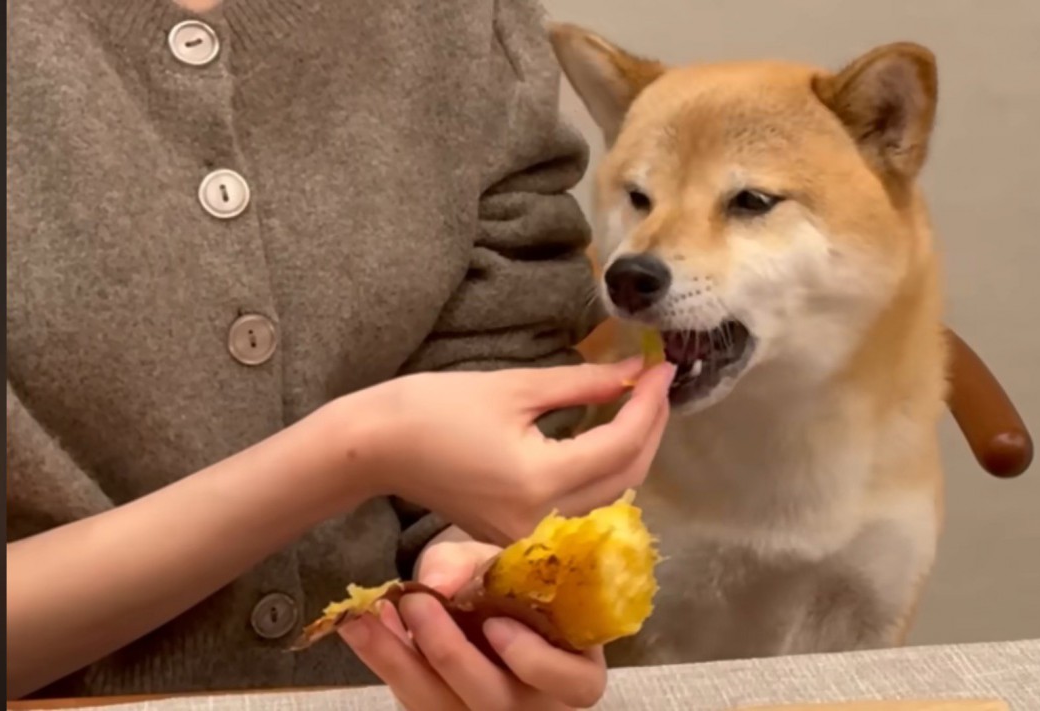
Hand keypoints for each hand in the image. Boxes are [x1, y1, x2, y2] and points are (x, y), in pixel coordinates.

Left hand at [340, 541, 606, 710]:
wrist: (483, 601)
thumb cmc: (507, 586)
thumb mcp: (499, 562)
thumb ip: (471, 563)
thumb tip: (436, 583)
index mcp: (574, 666)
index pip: (573, 683)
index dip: (534, 660)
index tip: (495, 623)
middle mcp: (538, 705)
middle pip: (495, 701)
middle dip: (449, 653)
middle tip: (414, 601)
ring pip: (443, 709)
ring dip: (397, 663)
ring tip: (362, 619)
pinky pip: (414, 705)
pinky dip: (385, 664)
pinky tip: (363, 630)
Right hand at [342, 358, 673, 542]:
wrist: (375, 448)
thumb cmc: (433, 408)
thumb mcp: (515, 387)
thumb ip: (583, 383)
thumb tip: (633, 372)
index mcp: (540, 481)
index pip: (620, 444)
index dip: (649, 404)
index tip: (664, 368)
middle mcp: (541, 520)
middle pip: (625, 478)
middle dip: (650, 428)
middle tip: (660, 383)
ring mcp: (529, 535)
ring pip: (609, 497)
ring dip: (632, 452)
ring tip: (643, 404)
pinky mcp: (518, 535)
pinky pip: (581, 507)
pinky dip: (604, 472)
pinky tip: (610, 436)